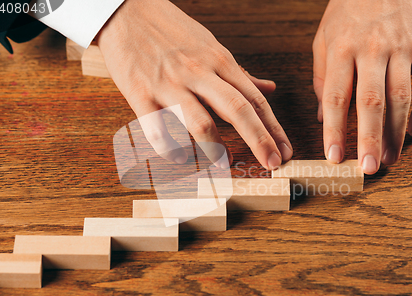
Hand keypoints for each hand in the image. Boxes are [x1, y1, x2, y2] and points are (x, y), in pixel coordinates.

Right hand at [96, 0, 292, 168]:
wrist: (126, 11)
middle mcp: (198, 73)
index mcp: (219, 61)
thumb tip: (270, 88)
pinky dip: (170, 149)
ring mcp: (169, 84)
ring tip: (224, 165)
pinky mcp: (140, 94)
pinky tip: (181, 157)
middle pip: (237, 110)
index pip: (254, 99)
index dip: (273, 128)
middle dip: (259, 140)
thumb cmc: (171, 31)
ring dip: (215, 150)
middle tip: (273, 163)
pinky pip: (158, 130)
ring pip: (200, 123)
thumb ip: (240, 73)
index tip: (285, 150)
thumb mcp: (212, 46)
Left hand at [313, 0, 411, 173]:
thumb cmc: (346, 13)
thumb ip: (322, 78)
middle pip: (371, 102)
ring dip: (397, 133)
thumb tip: (321, 117)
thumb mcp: (323, 41)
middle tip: (369, 168)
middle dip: (369, 139)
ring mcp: (401, 48)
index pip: (335, 97)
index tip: (334, 157)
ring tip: (390, 159)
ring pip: (401, 98)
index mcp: (341, 50)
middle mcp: (372, 50)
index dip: (333, 130)